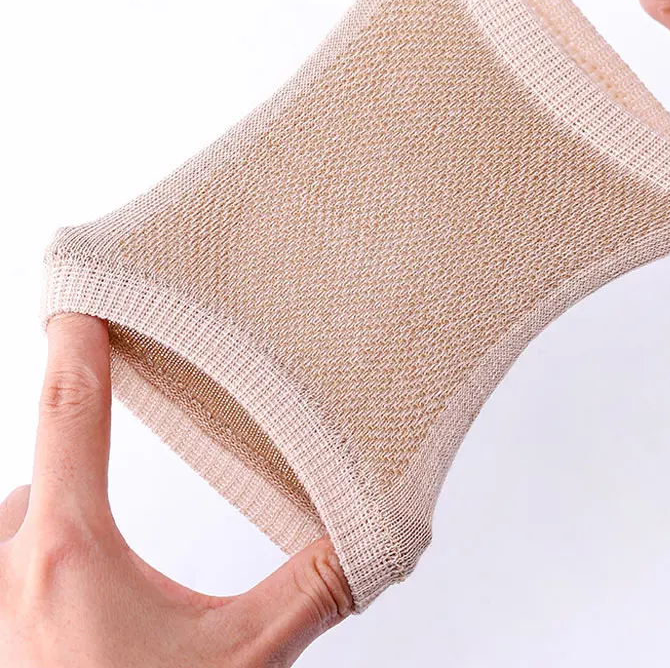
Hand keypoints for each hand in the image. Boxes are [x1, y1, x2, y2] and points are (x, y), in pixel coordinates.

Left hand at [0, 314, 351, 666]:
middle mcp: (11, 571)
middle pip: (43, 471)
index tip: (80, 294)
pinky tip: (76, 597)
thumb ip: (313, 585)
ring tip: (101, 546)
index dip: (79, 341)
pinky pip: (5, 560)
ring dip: (56, 514)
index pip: (72, 411)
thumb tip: (375, 534)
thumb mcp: (243, 658)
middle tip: (126, 444)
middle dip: (82, 458)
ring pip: (17, 520)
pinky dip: (34, 554)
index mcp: (69, 553)